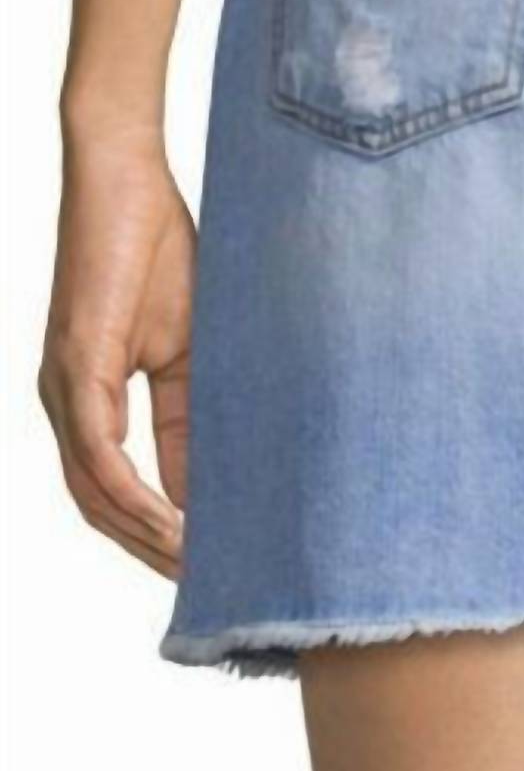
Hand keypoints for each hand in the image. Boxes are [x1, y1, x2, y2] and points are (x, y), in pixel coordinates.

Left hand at [38, 125, 195, 577]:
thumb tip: (211, 480)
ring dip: (145, 538)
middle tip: (208, 590)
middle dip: (153, 554)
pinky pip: (98, 451)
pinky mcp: (75, 365)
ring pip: (95, 492)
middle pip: (100, 507)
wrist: (124, 179)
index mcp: (92, 400)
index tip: (211, 569)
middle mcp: (67, 404)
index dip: (162, 535)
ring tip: (199, 568)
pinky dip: (132, 494)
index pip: (122, 490)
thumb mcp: (191, 349)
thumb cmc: (158, 251)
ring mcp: (64, 388)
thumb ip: (193, 414)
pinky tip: (171, 521)